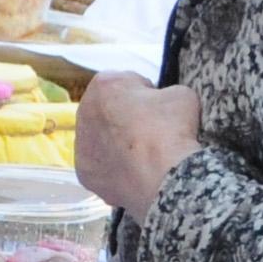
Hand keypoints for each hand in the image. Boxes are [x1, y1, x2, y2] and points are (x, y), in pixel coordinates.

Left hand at [75, 73, 203, 212]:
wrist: (163, 178)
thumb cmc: (171, 130)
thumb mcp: (181, 94)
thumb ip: (165, 93)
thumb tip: (164, 103)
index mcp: (103, 85)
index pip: (128, 83)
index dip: (148, 94)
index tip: (160, 108)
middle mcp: (84, 112)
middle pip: (110, 111)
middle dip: (128, 118)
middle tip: (153, 132)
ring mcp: (81, 146)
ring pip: (102, 139)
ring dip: (119, 143)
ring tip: (144, 155)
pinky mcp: (85, 174)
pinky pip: (102, 166)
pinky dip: (116, 168)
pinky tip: (135, 172)